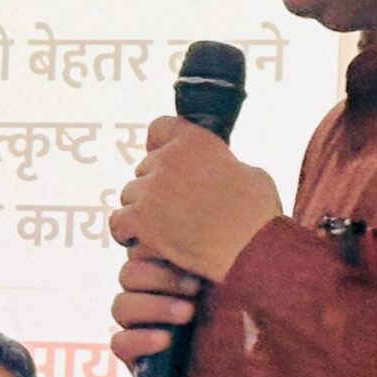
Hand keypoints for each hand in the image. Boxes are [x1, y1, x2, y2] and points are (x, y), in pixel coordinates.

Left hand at [109, 116, 282, 282]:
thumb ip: (221, 164)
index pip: (159, 128)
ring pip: (130, 196)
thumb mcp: (249, 173)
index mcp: (195, 141)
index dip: (159, 146)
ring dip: (142, 211)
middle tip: (174, 210)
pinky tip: (141, 240)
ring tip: (164, 230)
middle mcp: (168, 158)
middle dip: (156, 188)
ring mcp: (151, 188)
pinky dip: (127, 232)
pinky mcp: (140, 218)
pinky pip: (118, 222)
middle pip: (144, 170)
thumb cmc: (258, 216)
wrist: (250, 248)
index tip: (163, 160)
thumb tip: (217, 170)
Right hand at [110, 247, 236, 376]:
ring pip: (121, 305)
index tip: (190, 253)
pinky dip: (141, 339)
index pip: (143, 249)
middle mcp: (147, 297)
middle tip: (195, 288)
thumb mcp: (231, 298)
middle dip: (161, 277)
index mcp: (168, 275)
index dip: (156, 247)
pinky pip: (119, 342)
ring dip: (154, 307)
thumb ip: (220, 271)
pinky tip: (165, 341)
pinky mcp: (132, 358)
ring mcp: (137, 327)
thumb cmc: (234, 336)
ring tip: (187, 314)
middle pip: (129, 273)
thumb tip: (233, 239)